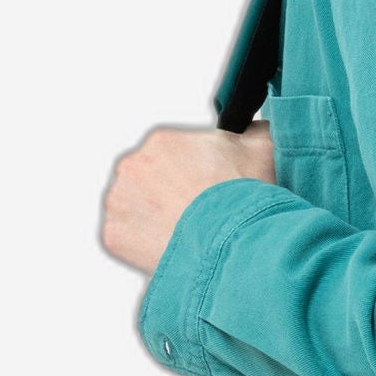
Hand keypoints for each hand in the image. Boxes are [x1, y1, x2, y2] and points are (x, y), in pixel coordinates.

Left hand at [100, 121, 273, 274]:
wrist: (232, 244)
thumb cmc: (244, 198)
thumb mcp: (262, 147)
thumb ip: (252, 130)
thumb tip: (249, 128)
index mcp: (161, 142)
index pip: (169, 155)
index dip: (190, 174)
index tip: (204, 190)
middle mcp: (132, 166)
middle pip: (147, 181)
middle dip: (167, 195)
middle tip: (195, 214)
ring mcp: (118, 201)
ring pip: (133, 208)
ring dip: (153, 218)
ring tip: (185, 233)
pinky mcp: (113, 235)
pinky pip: (124, 238)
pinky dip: (142, 244)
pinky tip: (170, 246)